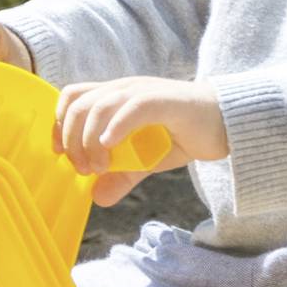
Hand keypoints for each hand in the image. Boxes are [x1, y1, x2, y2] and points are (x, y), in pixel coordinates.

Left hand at [54, 76, 230, 206]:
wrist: (226, 124)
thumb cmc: (185, 135)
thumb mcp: (147, 160)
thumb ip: (123, 175)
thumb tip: (97, 197)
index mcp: (117, 96)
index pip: (74, 97)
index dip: (59, 124)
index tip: (60, 153)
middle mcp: (126, 88)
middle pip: (80, 105)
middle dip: (73, 140)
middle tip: (85, 169)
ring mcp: (144, 91)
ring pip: (100, 106)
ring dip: (90, 140)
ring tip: (100, 166)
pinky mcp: (165, 100)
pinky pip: (133, 108)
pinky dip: (115, 127)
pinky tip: (110, 147)